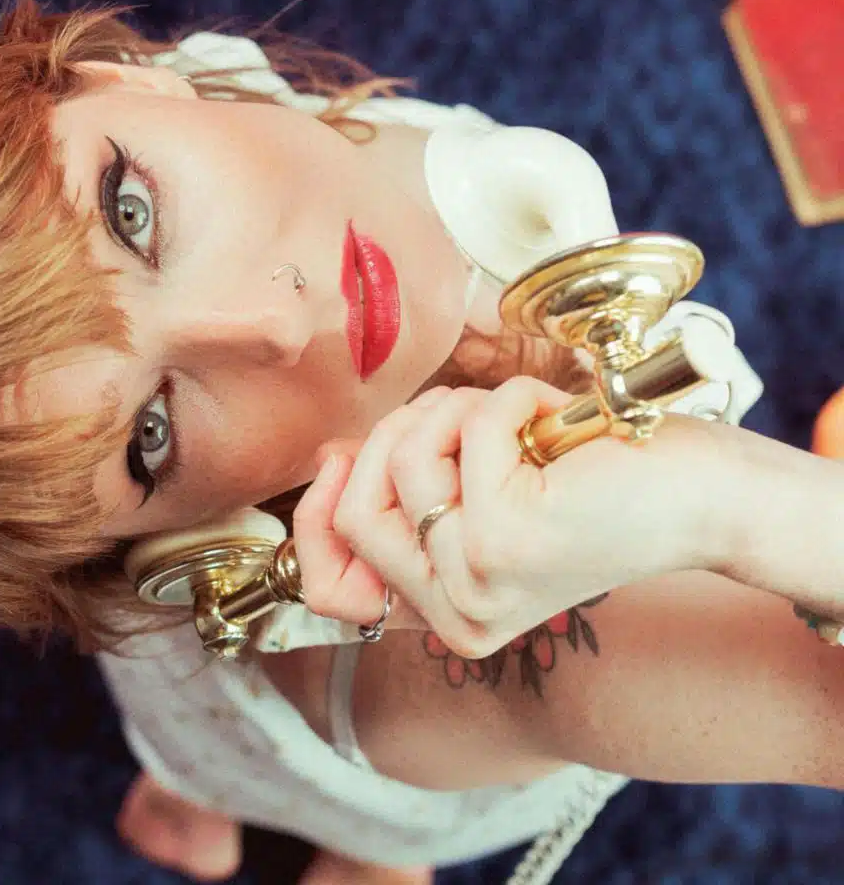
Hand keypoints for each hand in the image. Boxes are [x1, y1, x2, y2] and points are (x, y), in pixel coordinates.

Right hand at [294, 380, 732, 657]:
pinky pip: (459, 429)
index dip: (314, 517)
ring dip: (455, 410)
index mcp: (449, 616)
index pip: (327, 590)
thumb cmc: (592, 485)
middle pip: (352, 511)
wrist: (701, 495)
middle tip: (465, 417)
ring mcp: (477, 581)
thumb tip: (329, 458)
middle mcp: (458, 615)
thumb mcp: (480, 501)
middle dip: (397, 437)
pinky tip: (552, 420)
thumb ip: (406, 496)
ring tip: (517, 418)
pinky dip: (506, 399)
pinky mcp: (502, 538)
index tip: (341, 458)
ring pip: (398, 461)